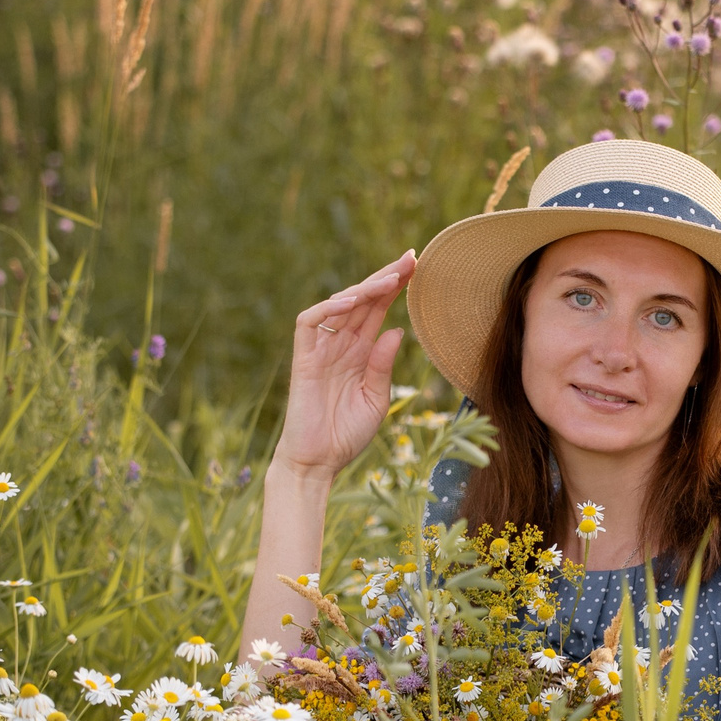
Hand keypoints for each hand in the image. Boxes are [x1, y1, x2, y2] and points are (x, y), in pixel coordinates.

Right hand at [273, 252, 414, 481]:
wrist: (318, 463)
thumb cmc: (347, 435)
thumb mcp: (377, 398)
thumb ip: (384, 365)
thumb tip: (396, 330)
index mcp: (360, 352)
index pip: (378, 310)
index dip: (395, 287)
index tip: (417, 266)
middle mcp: (341, 345)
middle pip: (362, 299)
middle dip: (385, 277)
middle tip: (410, 257)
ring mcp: (321, 349)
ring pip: (339, 304)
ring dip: (364, 288)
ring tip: (390, 278)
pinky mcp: (303, 358)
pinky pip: (310, 322)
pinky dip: (329, 308)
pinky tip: (352, 300)